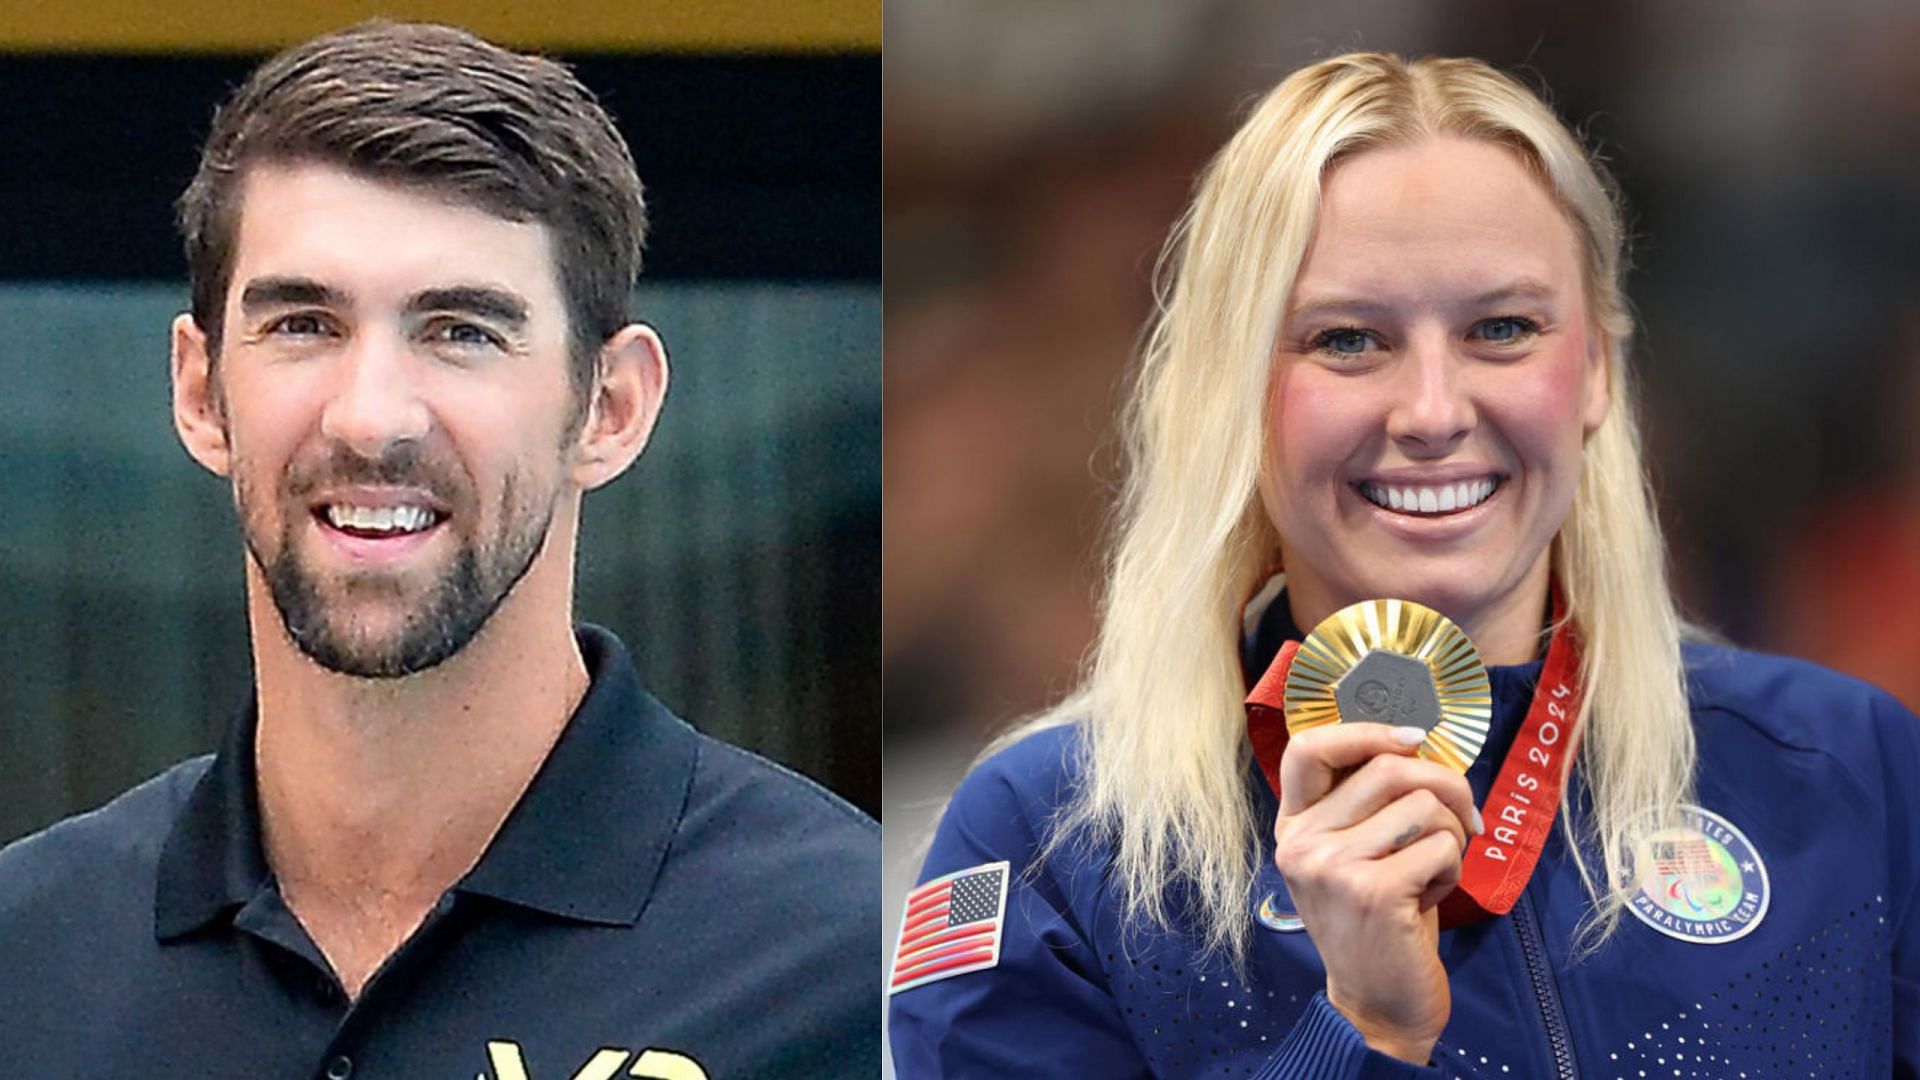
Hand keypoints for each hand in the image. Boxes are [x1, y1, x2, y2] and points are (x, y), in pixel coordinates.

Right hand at [1272, 723, 1481, 1063]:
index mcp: (1294, 826)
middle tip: (1468, 818)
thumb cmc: (1380, 924)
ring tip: (1434, 872)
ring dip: (1451, 836)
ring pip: (1424, 806)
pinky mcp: (1373, 891)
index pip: (1307, 748)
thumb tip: (1417, 741)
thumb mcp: (1355, 856)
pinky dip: (1453, 869)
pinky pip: (1442, 847)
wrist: (1378, 1006)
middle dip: (1447, 786)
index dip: (1365, 731)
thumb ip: (1367, 803)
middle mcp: (1302, 842)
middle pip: (1389, 767)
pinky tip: (1431, 897)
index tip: (1412, 740)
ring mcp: (1332, 866)